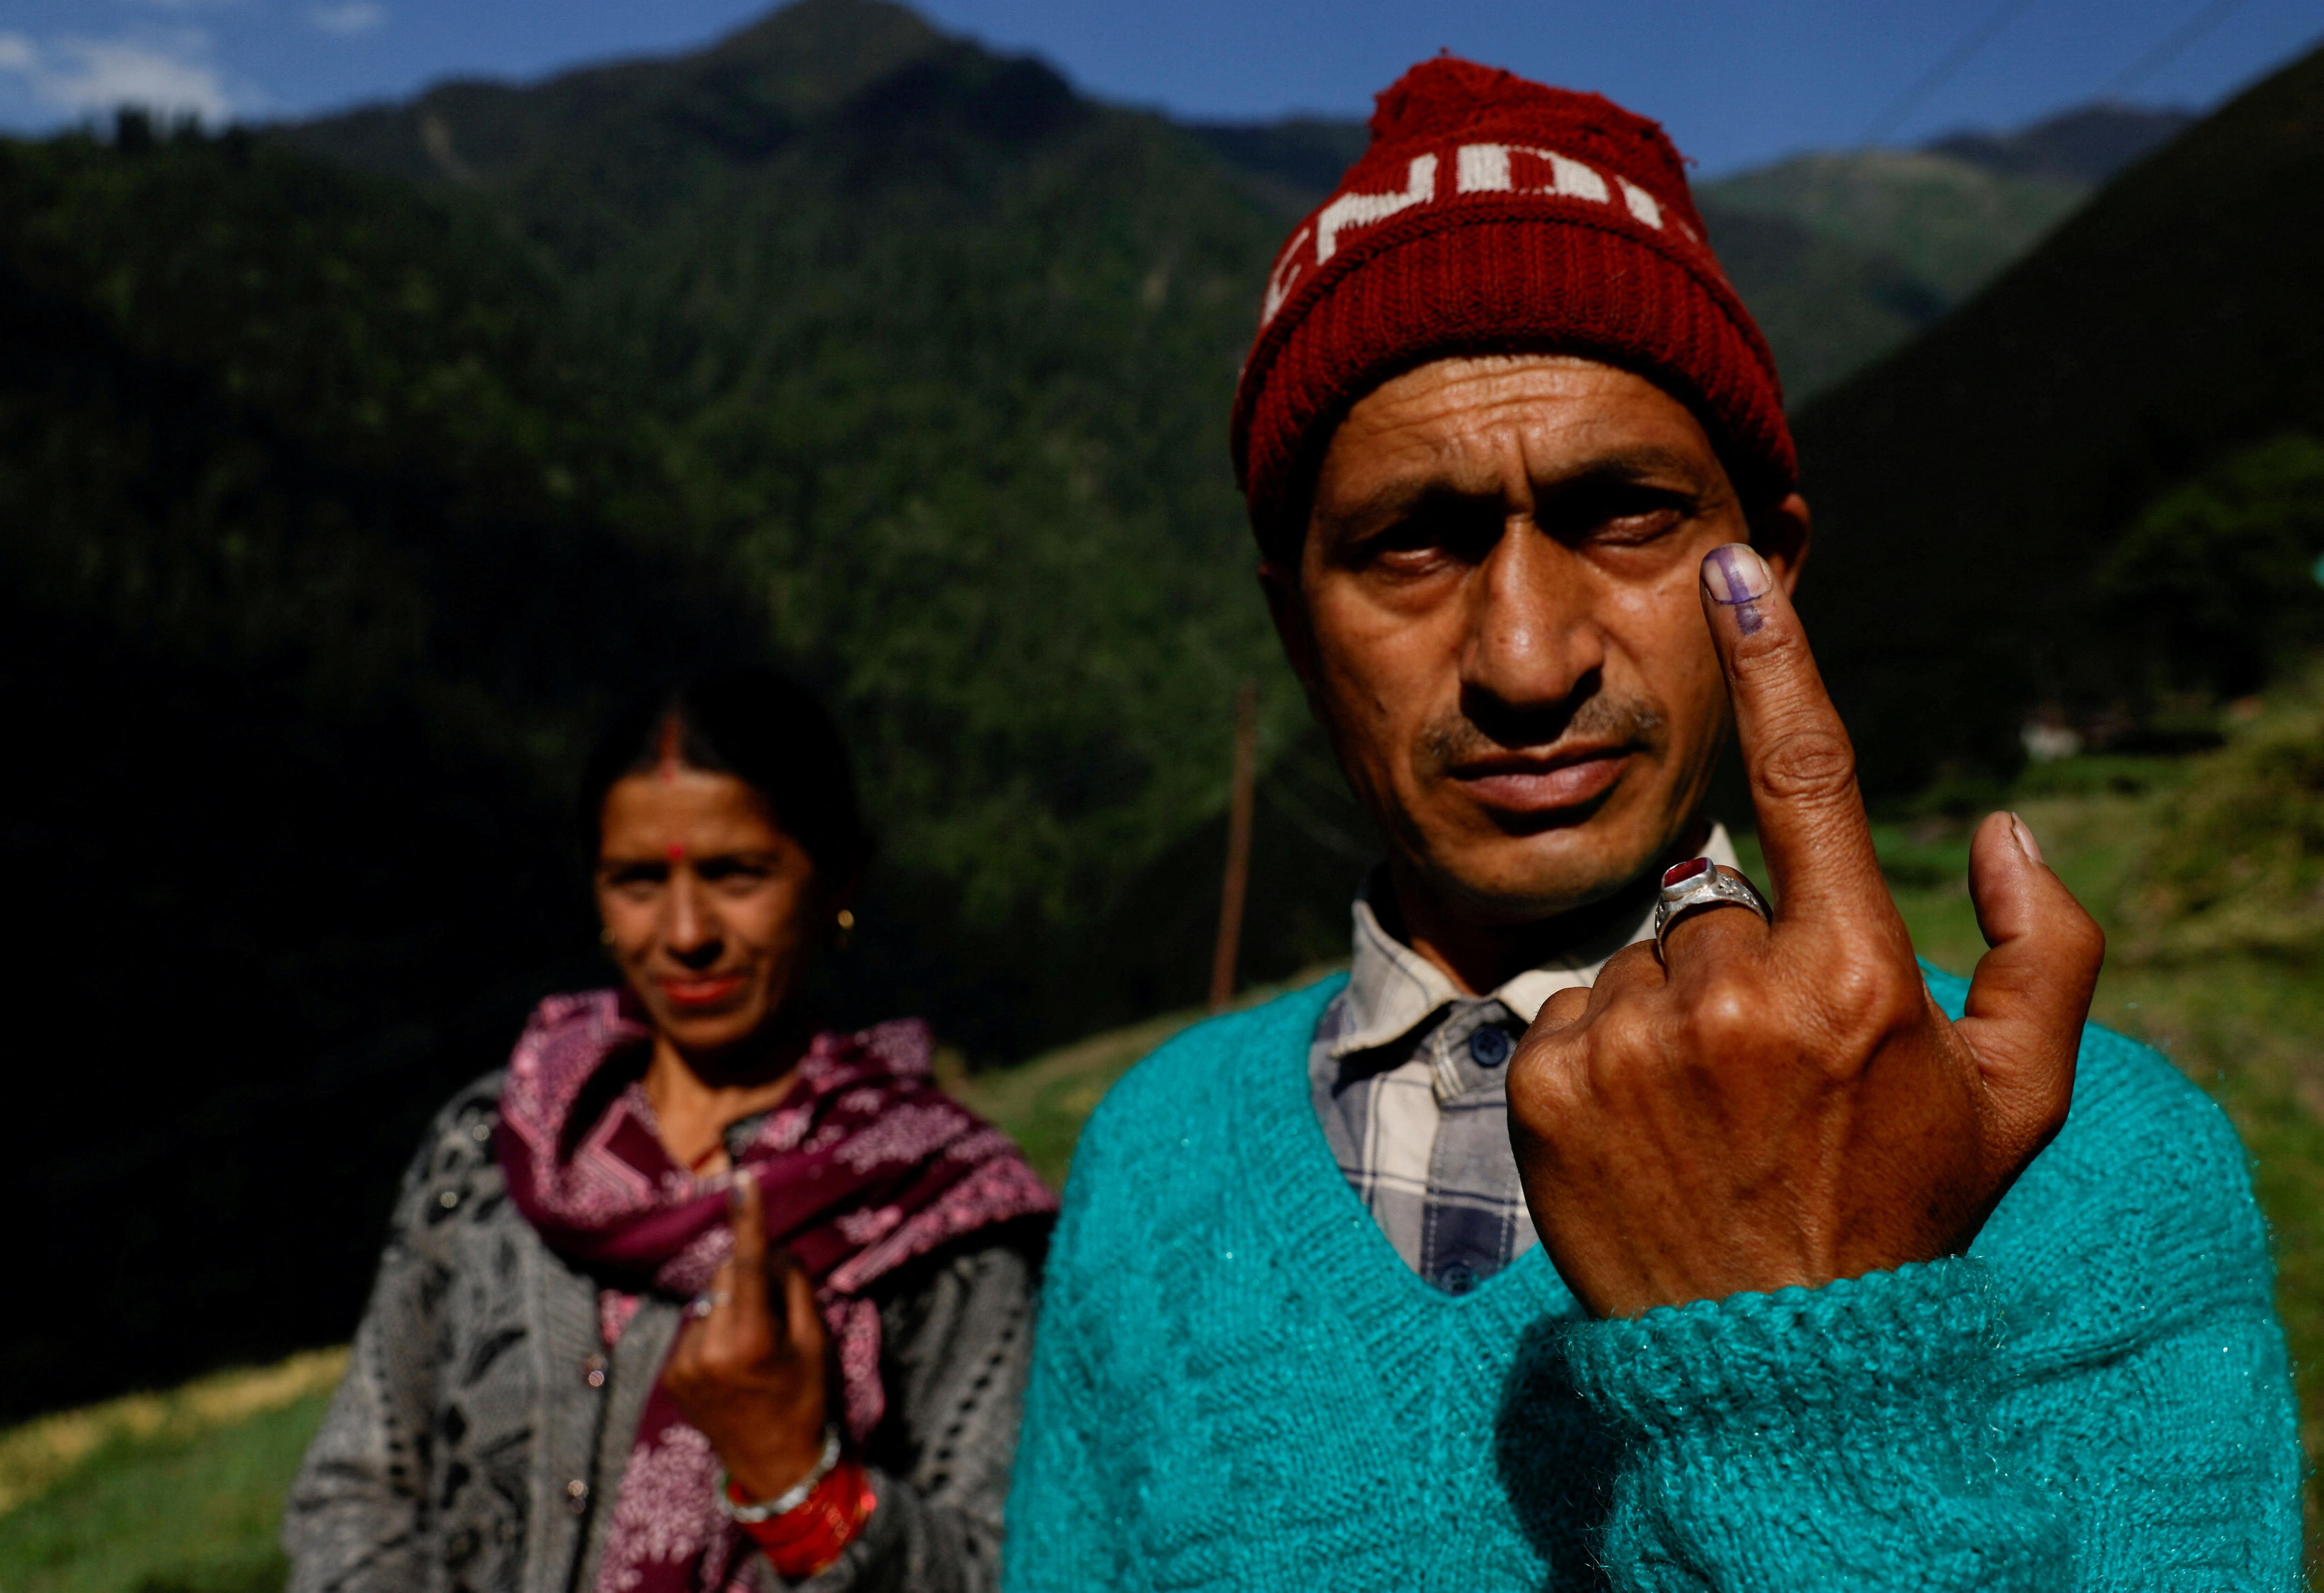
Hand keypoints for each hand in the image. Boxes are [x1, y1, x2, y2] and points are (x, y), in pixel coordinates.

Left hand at [661, 1168, 832, 1498]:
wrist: (773, 1467)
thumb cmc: (805, 1400)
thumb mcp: (815, 1344)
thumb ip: (794, 1291)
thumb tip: (775, 1251)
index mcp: (751, 1340)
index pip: (749, 1265)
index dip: (747, 1220)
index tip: (741, 1179)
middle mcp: (709, 1348)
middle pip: (726, 1276)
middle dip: (749, 1277)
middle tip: (773, 1312)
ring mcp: (684, 1363)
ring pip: (708, 1301)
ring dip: (729, 1307)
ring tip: (750, 1348)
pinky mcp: (670, 1375)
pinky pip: (694, 1327)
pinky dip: (714, 1331)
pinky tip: (730, 1362)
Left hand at [1507, 542, 2104, 1318]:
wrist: (1775, 1361)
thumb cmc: (1903, 1218)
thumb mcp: (2019, 1101)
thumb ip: (2040, 951)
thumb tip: (2003, 827)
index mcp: (1853, 978)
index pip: (1808, 778)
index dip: (1773, 660)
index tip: (1733, 571)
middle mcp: (1736, 995)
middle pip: (1714, 902)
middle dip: (1739, 963)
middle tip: (1766, 1075)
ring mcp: (1632, 1042)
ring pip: (1640, 962)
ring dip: (1668, 1014)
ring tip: (1707, 1115)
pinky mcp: (1546, 1085)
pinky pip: (1570, 1016)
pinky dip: (1603, 1058)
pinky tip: (1645, 1133)